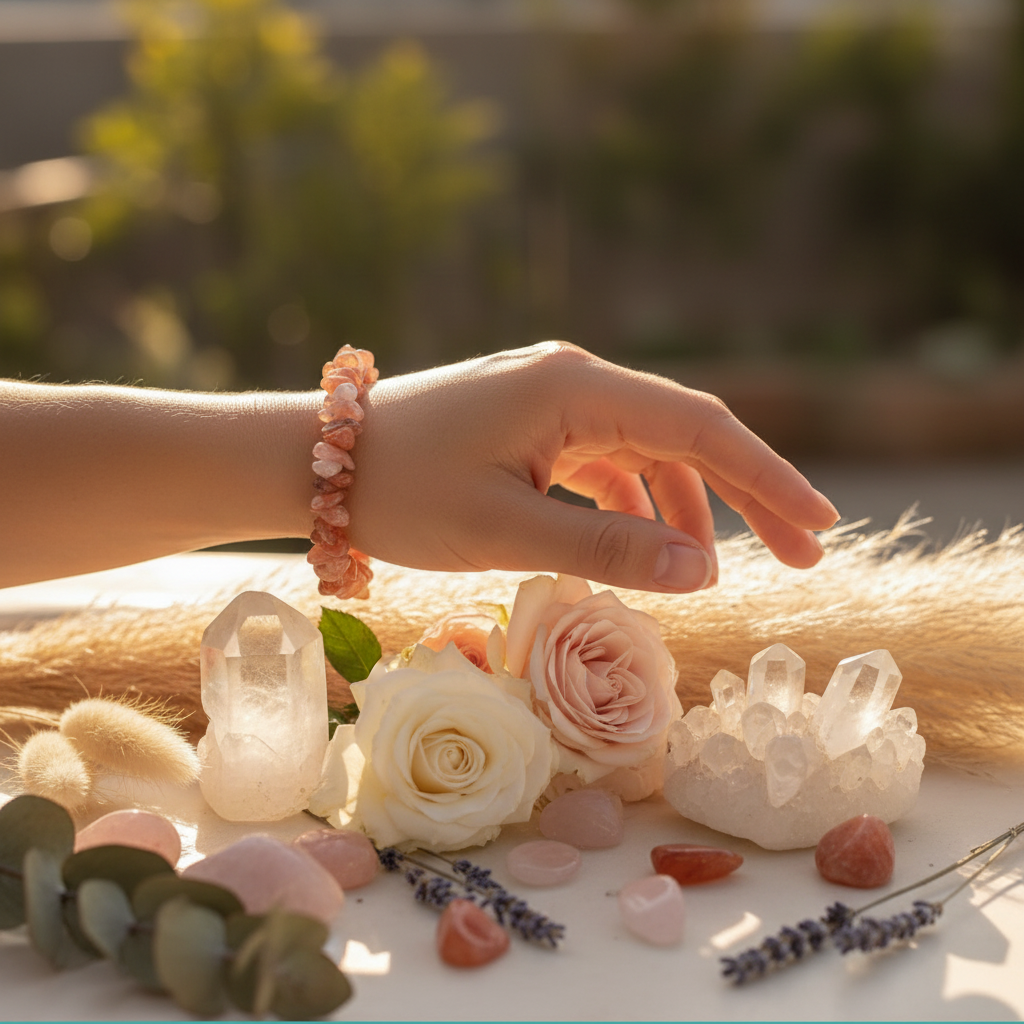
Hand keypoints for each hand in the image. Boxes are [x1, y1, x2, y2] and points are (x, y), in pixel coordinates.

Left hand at [346, 342, 838, 591]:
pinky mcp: (530, 426)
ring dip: (687, 505)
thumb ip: (607, 549)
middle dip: (746, 492)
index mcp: (574, 389)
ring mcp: (551, 401)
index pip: (699, 427)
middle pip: (685, 434)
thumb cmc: (400, 493)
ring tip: (719, 567)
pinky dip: (632, 505)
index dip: (767, 477)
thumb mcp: (505, 530)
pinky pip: (603, 463)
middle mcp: (573, 381)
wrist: (313, 463)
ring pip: (647, 451)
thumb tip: (704, 571)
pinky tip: (644, 546)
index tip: (820, 523)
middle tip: (806, 549)